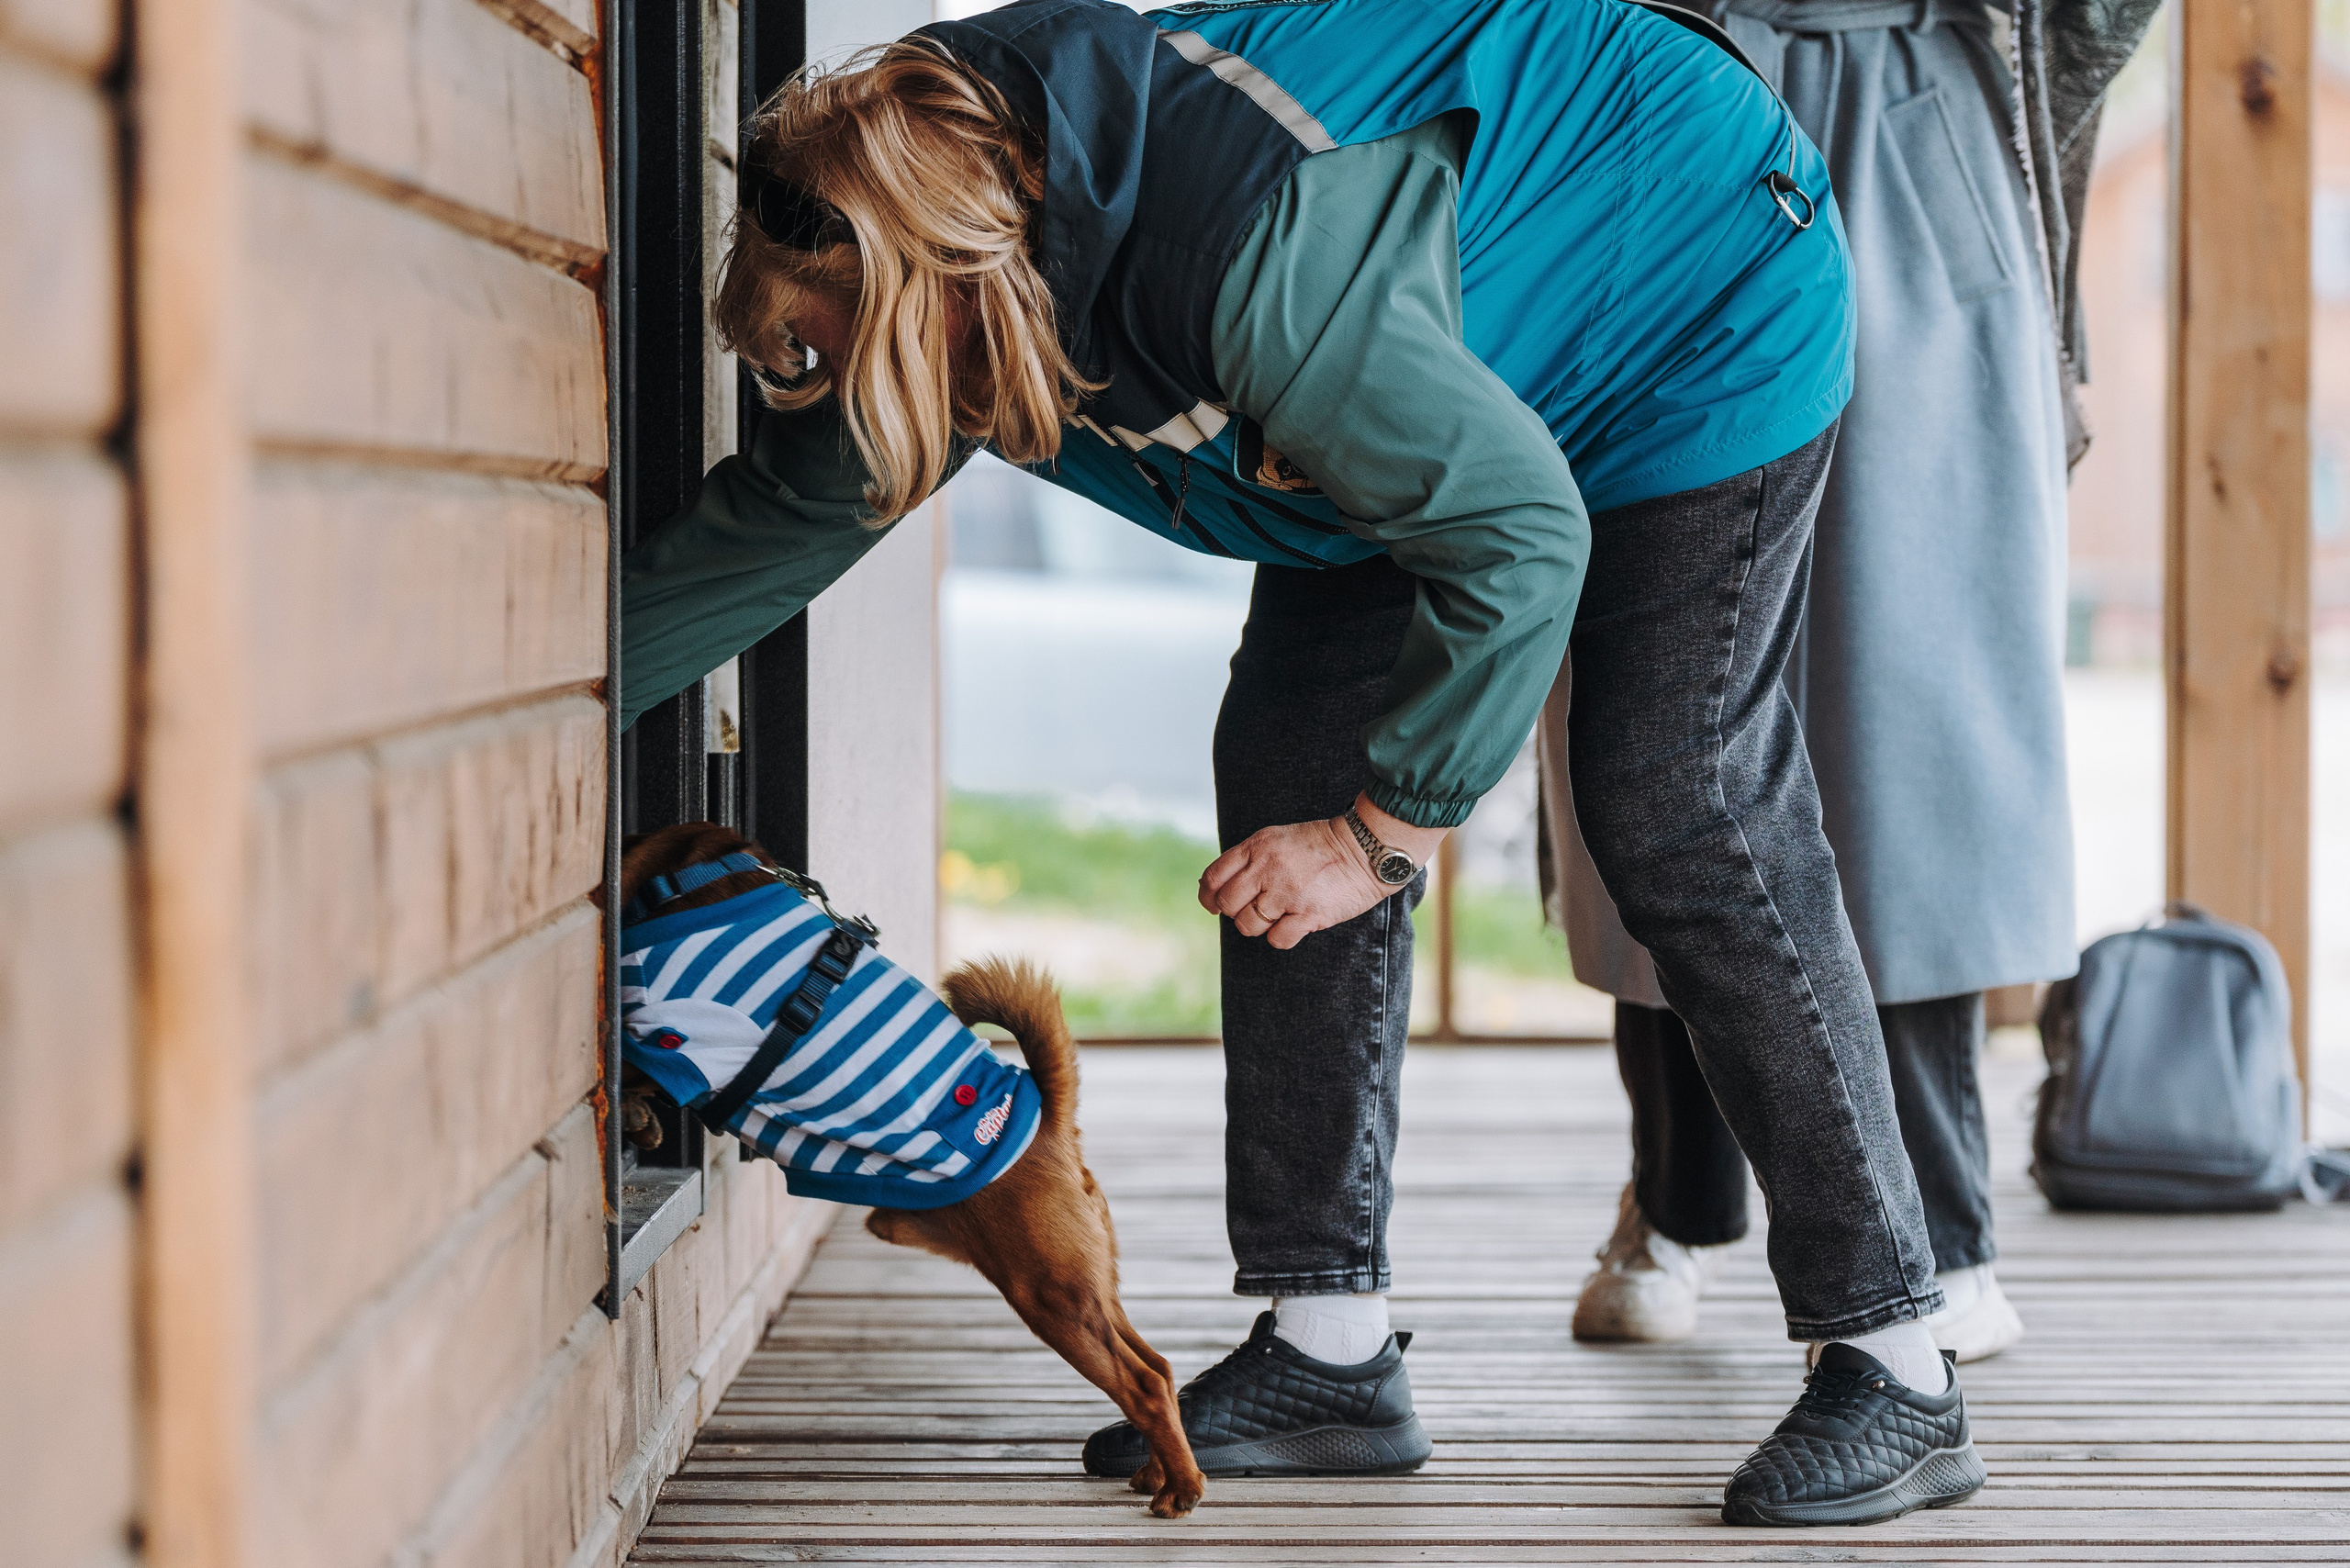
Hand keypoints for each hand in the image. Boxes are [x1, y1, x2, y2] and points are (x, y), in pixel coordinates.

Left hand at [1199, 795, 1443, 949]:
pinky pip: (1277, 939)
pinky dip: (1281, 936)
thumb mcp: (1277, 839)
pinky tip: (1295, 923)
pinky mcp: (1309, 914)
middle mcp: (1267, 868)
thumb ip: (1248, 859)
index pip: (1213, 877)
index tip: (1213, 904)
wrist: (1365, 849)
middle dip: (1234, 912)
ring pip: (1248, 925)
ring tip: (1279, 913)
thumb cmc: (1320, 846)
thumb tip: (1215, 889)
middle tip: (1252, 909)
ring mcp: (1287, 892)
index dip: (1208, 895)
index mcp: (1257, 846)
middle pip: (1227, 904)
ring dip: (1259, 925)